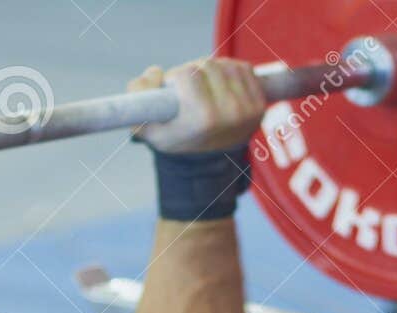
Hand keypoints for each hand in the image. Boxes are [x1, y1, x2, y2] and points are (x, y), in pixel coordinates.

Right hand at [131, 58, 265, 153]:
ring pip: (225, 64)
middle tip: (188, 91)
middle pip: (206, 65)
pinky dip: (230, 73)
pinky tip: (222, 89)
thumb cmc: (174, 140)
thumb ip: (136, 96)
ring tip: (204, 91)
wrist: (206, 164)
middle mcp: (230, 113)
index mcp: (203, 119)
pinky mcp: (259, 105)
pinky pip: (244, 69)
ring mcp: (248, 109)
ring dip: (211, 71)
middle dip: (192, 72)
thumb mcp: (145, 125)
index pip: (187, 74)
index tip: (173, 92)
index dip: (174, 79)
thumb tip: (155, 72)